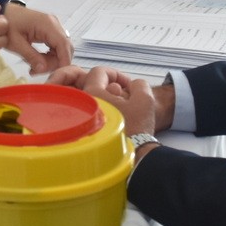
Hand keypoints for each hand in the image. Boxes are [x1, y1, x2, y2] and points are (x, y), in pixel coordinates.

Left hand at [3, 4, 70, 72]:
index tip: (58, 75)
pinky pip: (56, 46)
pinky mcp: (50, 30)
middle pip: (65, 48)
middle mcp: (54, 24)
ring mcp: (53, 26)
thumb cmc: (7, 23)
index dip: (64, 61)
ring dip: (51, 61)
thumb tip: (43, 69)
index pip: (63, 44)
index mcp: (47, 24)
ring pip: (62, 49)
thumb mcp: (16, 43)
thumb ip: (31, 56)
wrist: (2, 13)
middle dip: (56, 63)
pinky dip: (49, 56)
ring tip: (35, 67)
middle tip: (39, 71)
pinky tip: (37, 61)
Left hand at [47, 65, 164, 133]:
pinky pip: (89, 113)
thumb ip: (138, 83)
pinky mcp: (83, 130)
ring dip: (106, 100)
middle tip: (123, 96)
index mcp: (92, 94)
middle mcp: (80, 105)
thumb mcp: (145, 98)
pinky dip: (101, 112)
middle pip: (92, 85)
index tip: (127, 85)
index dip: (116, 74)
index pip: (99, 72)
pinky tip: (115, 119)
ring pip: (90, 100)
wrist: (134, 153)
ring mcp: (80, 118)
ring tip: (121, 109)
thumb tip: (131, 85)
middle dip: (109, 86)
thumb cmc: (137, 128)